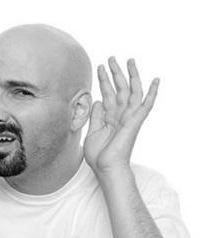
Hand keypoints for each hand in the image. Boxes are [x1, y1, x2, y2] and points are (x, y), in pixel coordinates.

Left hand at [84, 57, 158, 175]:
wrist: (105, 168)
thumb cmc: (98, 156)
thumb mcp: (92, 132)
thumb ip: (96, 116)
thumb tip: (98, 100)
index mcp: (109, 118)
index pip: (107, 95)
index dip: (103, 81)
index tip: (100, 68)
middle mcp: (120, 116)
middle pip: (119, 89)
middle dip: (115, 73)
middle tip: (110, 58)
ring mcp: (128, 118)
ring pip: (131, 92)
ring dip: (130, 76)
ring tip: (127, 60)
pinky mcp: (135, 122)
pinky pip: (146, 105)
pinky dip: (152, 93)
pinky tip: (156, 80)